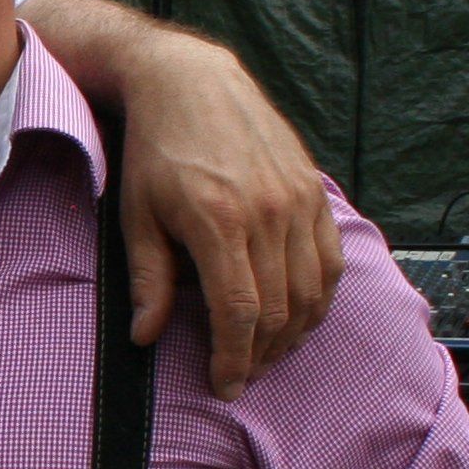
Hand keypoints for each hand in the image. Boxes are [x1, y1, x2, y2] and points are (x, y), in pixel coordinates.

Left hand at [106, 33, 343, 397]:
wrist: (191, 82)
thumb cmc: (157, 150)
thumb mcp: (138, 214)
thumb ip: (148, 279)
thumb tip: (146, 336)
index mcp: (219, 220)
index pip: (240, 313)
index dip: (235, 359)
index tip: (226, 386)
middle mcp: (268, 211)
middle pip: (280, 309)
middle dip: (263, 355)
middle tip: (244, 375)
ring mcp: (298, 199)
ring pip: (312, 290)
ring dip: (294, 333)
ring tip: (269, 353)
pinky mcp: (314, 190)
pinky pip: (330, 259)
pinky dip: (320, 296)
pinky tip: (300, 314)